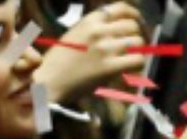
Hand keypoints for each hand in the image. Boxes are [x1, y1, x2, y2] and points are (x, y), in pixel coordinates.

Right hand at [33, 2, 148, 103]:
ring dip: (137, 51)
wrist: (49, 81)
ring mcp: (105, 48)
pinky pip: (137, 60)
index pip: (121, 8)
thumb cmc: (57, 61)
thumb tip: (116, 29)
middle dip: (136, 35)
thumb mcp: (74, 33)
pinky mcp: (109, 67)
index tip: (137, 22)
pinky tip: (130, 70)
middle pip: (132, 25)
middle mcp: (98, 31)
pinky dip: (138, 65)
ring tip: (131, 59)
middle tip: (134, 46)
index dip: (134, 14)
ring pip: (137, 41)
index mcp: (89, 20)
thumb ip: (94, 28)